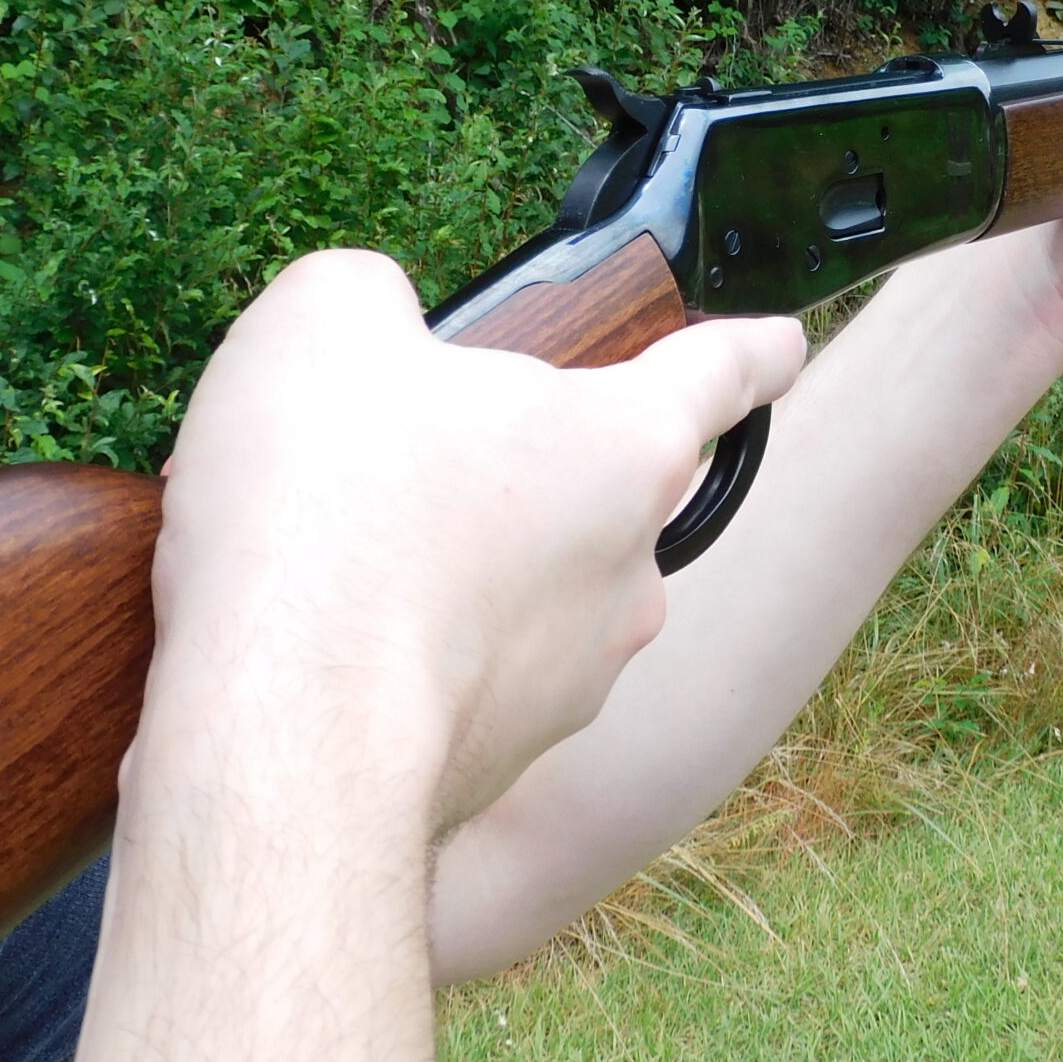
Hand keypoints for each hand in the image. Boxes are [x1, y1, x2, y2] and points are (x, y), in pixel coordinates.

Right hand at [148, 250, 806, 826]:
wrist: (283, 732)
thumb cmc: (326, 512)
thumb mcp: (325, 322)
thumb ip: (373, 299)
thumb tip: (374, 336)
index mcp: (626, 444)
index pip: (722, 372)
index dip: (750, 349)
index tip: (780, 345)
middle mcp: (631, 568)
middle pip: (605, 488)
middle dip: (529, 466)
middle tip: (417, 453)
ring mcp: (576, 678)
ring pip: (532, 592)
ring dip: (462, 570)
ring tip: (343, 556)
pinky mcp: (505, 761)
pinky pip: (468, 680)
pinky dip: (411, 657)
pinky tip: (320, 645)